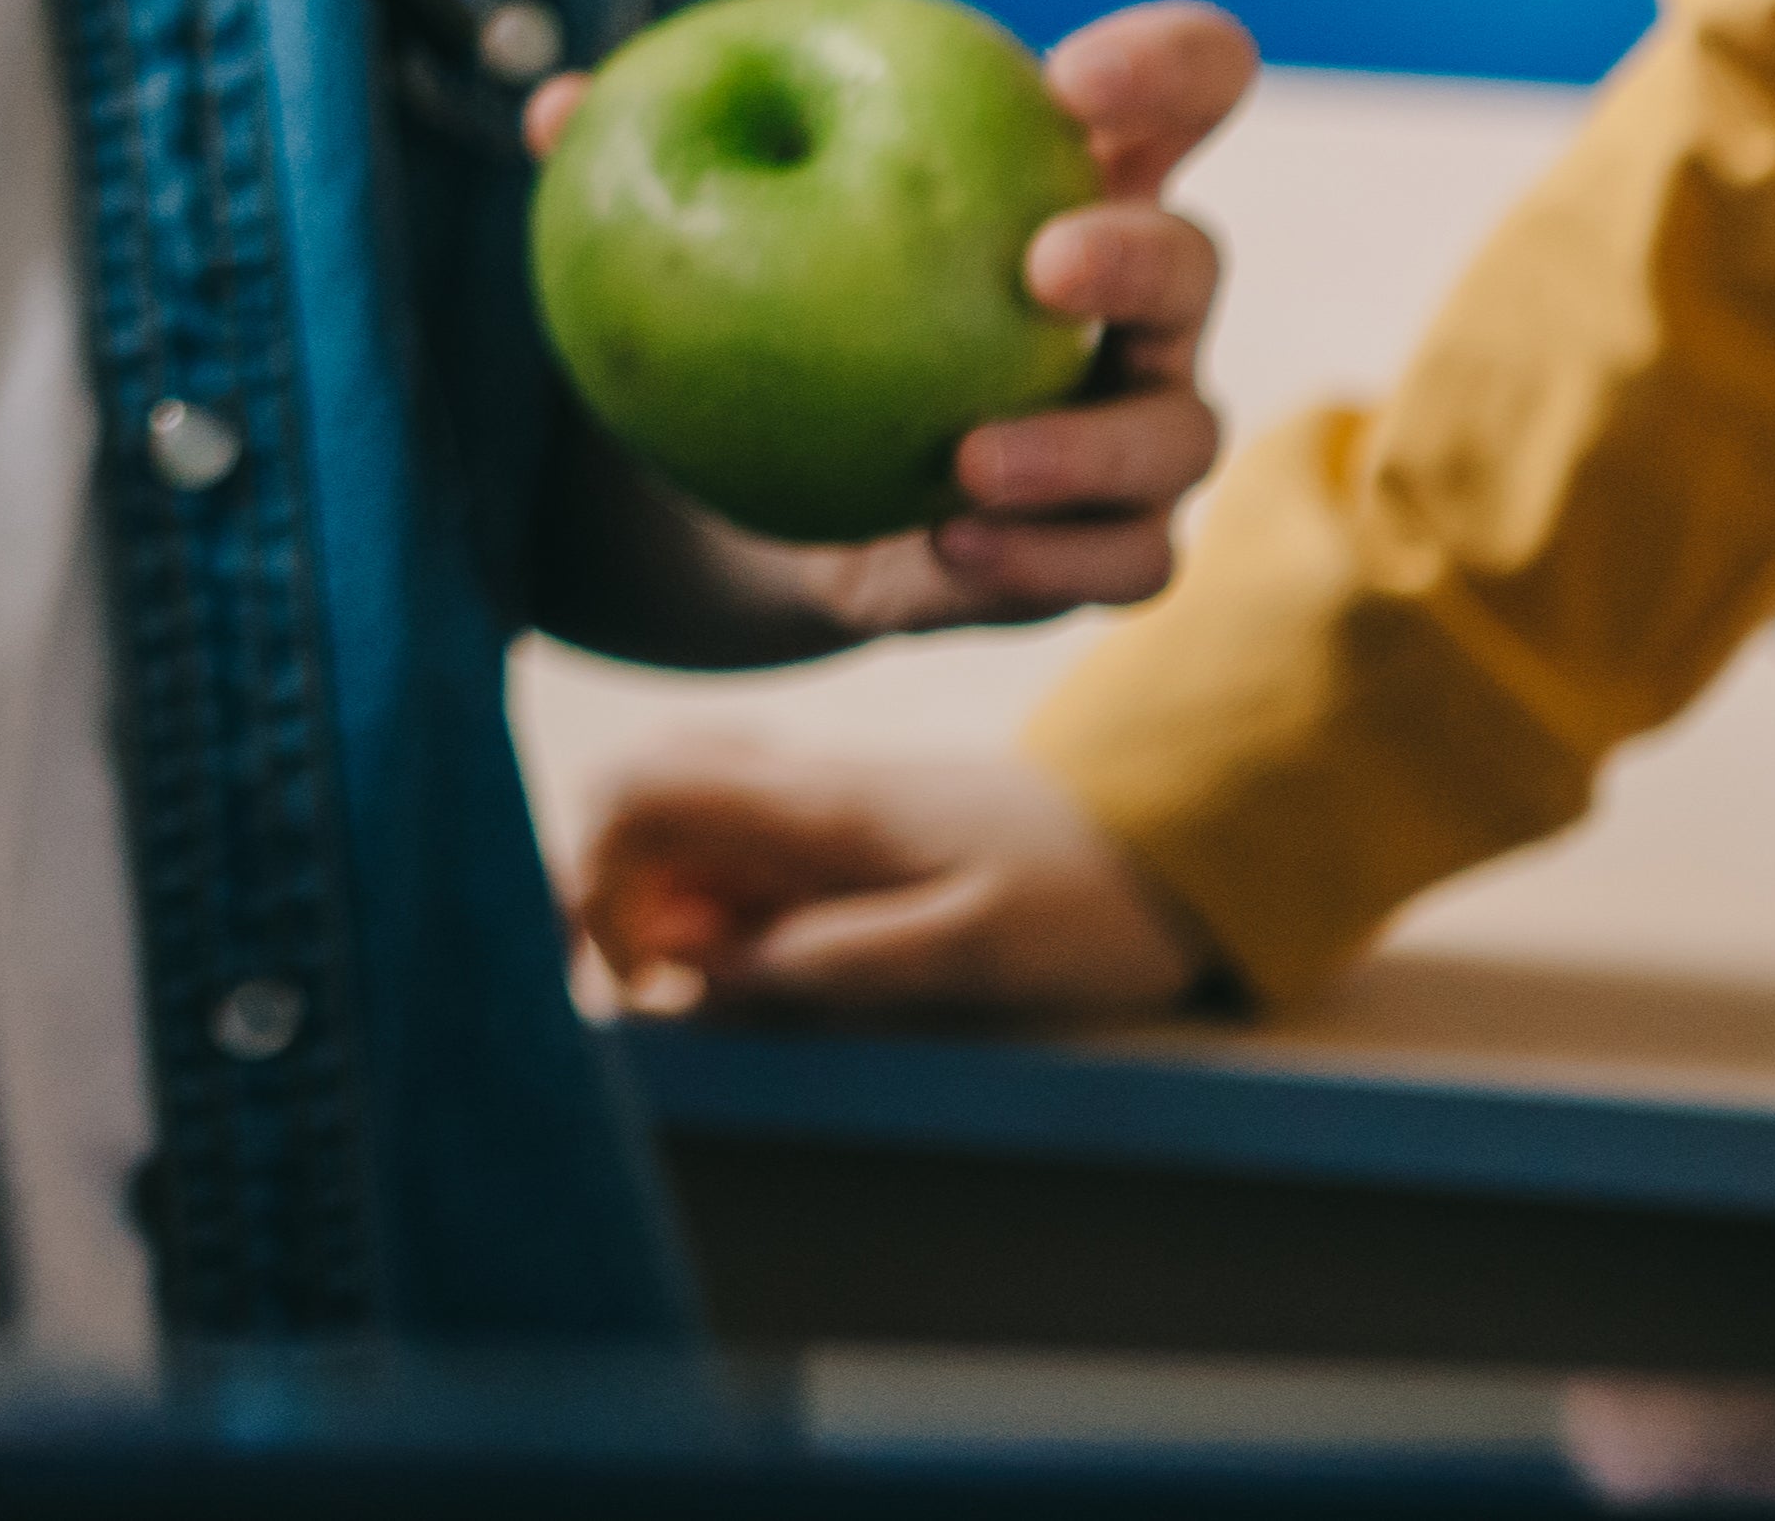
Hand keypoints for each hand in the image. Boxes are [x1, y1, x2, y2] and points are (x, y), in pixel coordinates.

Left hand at [523, 0, 1253, 640]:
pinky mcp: (1085, 548)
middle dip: (1140, 258)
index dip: (1165, 65)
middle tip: (1041, 265)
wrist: (736, 487)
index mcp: (1052, 177)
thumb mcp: (698, 220)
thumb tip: (556, 108)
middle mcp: (1116, 305)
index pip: (1176, 88)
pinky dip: (1049, 560)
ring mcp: (1118, 431)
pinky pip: (1122, 563)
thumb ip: (645, 152)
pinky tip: (947, 544)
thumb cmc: (748, 298)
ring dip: (1088, 448)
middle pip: (1192, 263)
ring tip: (966, 460)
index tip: (1075, 79)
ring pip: (1178, 437)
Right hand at [570, 734, 1213, 1017]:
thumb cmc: (1089, 904)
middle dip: (595, 879)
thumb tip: (702, 970)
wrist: (1180, 837)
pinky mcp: (849, 817)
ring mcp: (824, 793)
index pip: (641, 792)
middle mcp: (807, 783)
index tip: (632, 983)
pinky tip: (726, 951)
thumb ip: (838, 956)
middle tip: (631, 992)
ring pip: (677, 802)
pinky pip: (731, 825)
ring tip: (667, 983)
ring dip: (643, 886)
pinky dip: (695, 884)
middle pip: (636, 787)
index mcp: (826, 808)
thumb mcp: (975, 952)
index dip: (594, 879)